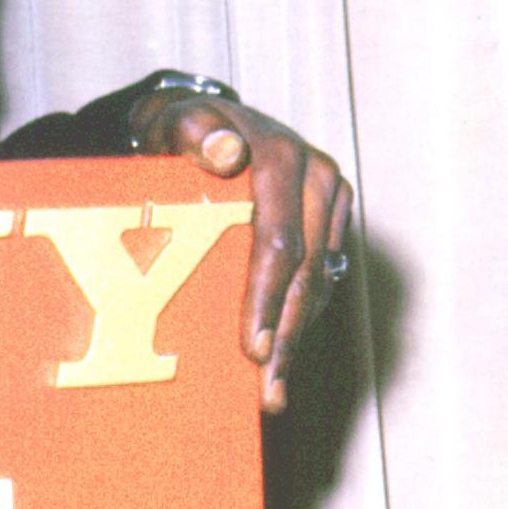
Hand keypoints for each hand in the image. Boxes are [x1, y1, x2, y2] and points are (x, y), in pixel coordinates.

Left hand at [127, 89, 354, 413]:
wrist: (206, 121)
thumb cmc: (182, 128)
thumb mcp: (175, 121)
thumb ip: (194, 132)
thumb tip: (226, 151)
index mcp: (282, 157)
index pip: (279, 240)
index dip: (267, 297)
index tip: (253, 345)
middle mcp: (316, 176)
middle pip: (307, 270)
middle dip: (287, 332)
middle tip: (267, 386)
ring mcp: (329, 198)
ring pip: (321, 280)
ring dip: (298, 336)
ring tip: (273, 387)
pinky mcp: (331, 218)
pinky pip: (324, 276)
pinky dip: (303, 316)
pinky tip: (282, 352)